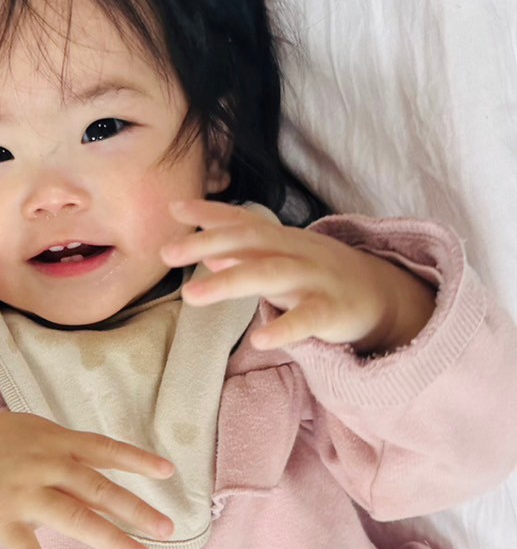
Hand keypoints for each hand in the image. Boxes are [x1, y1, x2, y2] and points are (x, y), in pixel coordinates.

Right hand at [0, 402, 174, 548]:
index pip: (103, 450)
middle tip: (168, 528)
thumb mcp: (36, 435)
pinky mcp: (0, 519)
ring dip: (110, 539)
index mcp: (56, 442)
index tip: (169, 472)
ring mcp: (23, 493)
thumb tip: (111, 488)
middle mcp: (44, 465)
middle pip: (96, 488)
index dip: (136, 460)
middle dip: (134, 509)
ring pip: (73, 517)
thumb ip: (70, 458)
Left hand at [160, 199, 435, 352]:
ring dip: (230, 282)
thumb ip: (248, 257)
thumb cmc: (319, 277)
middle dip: (207, 244)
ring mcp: (316, 279)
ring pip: (271, 275)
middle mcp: (297, 252)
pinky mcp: (333, 311)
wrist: (382, 295)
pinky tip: (258, 340)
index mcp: (283, 240)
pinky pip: (307, 319)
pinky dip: (283, 329)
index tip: (174, 208)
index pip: (243, 221)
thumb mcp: (282, 262)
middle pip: (250, 242)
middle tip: (166, 253)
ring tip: (191, 295)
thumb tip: (208, 253)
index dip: (210, 214)